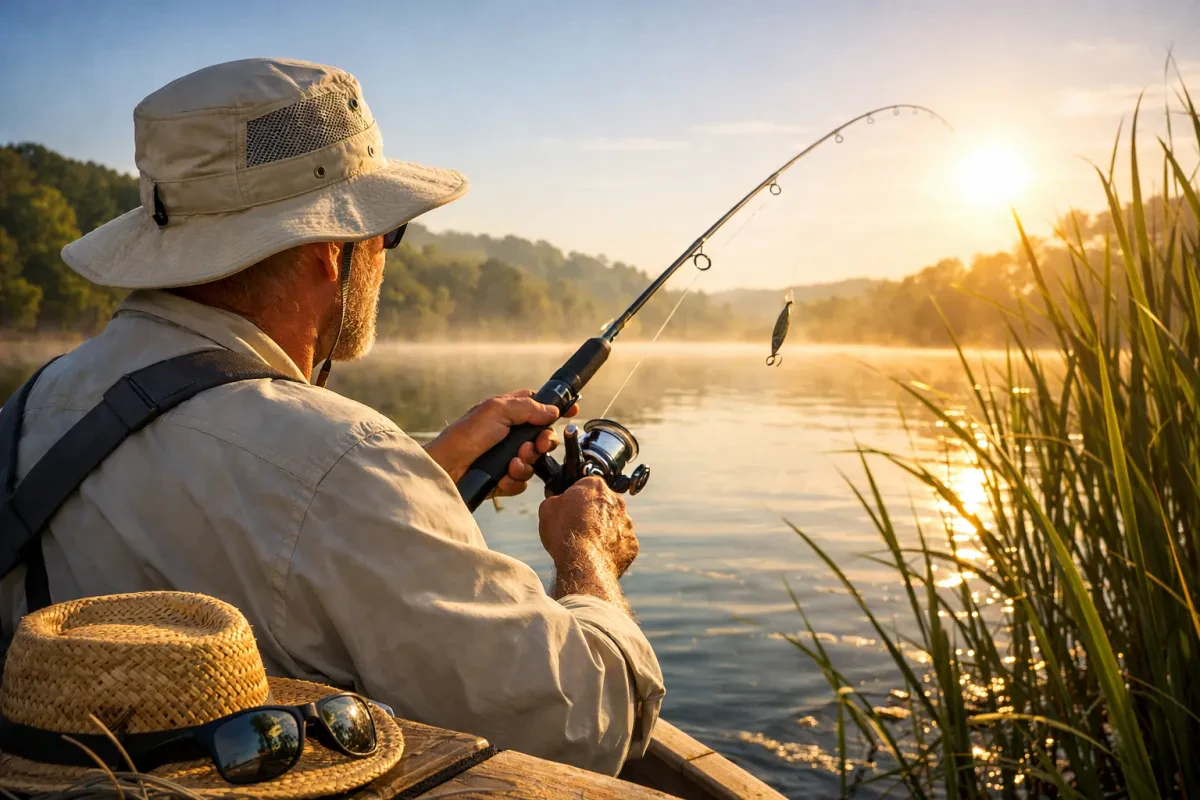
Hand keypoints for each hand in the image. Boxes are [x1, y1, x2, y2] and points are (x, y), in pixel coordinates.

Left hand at [424, 391, 579, 496]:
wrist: (447, 468)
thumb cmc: (465, 435)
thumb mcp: (497, 410)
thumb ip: (528, 408)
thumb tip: (552, 410)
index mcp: (509, 412)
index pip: (539, 407)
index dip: (555, 409)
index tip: (571, 411)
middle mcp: (510, 434)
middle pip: (542, 437)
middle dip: (542, 442)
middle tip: (535, 445)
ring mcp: (507, 457)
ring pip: (534, 461)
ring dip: (526, 462)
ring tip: (512, 462)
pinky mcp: (504, 478)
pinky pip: (523, 481)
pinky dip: (514, 479)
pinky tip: (503, 475)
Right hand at [539, 477, 638, 579]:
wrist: (583, 562)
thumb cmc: (564, 533)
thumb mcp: (547, 509)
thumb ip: (556, 500)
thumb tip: (558, 501)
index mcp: (595, 486)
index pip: (586, 486)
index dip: (575, 498)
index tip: (569, 510)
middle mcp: (616, 500)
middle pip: (603, 504)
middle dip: (592, 514)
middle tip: (577, 528)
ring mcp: (627, 523)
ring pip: (614, 524)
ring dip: (604, 531)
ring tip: (587, 545)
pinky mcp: (632, 544)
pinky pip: (621, 544)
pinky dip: (612, 549)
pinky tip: (598, 555)